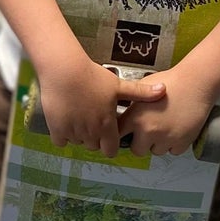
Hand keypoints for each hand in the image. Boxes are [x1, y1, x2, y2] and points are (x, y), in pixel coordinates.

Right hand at [36, 55, 165, 155]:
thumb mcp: (118, 85)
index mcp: (106, 126)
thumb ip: (141, 92)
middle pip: (94, 147)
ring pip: (78, 143)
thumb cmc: (93, 77)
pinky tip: (66, 121)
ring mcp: (72, 131)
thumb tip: (163, 90)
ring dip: (80, 135)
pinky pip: (61, 141)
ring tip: (80, 117)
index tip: (108, 135)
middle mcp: (90, 133)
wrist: (64, 70)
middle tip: (94, 122)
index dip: (111, 144)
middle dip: (95, 138)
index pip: (111, 150)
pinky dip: (63, 135)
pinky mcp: (56, 128)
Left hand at [117, 63, 217, 156]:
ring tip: (165, 126)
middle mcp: (149, 130)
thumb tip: (122, 112)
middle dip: (141, 143)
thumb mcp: (142, 89)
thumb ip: (131, 103)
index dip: (121, 135)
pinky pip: (173, 151)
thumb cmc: (172, 82)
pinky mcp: (182, 142)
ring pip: (156, 151)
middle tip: (148, 131)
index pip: (119, 136)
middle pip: (137, 150)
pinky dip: (174, 144)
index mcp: (135, 117)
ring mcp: (166, 138)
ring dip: (159, 143)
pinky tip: (176, 129)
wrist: (196, 83)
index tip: (124, 135)